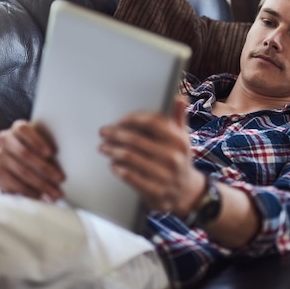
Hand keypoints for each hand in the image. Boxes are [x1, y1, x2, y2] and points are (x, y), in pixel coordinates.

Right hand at [0, 119, 64, 200]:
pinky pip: (13, 184)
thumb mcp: (45, 142)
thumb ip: (52, 143)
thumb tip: (75, 151)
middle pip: (24, 154)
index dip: (36, 141)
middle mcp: (5, 140)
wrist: (19, 160)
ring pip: (21, 171)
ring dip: (40, 184)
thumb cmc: (40, 149)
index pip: (23, 130)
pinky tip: (40, 196)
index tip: (51, 153)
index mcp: (18, 128)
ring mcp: (0, 157)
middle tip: (61, 178)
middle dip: (44, 168)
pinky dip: (28, 191)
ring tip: (55, 193)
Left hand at [98, 97, 205, 216]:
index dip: (132, 119)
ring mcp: (164, 175)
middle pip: (136, 140)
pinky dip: (118, 169)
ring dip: (113, 150)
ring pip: (130, 158)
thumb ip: (178, 117)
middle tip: (103, 132)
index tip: (119, 120)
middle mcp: (173, 157)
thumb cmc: (179, 159)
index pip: (151, 122)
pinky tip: (112, 164)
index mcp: (179, 140)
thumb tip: (179, 97)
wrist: (186, 191)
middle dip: (116, 134)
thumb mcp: (182, 138)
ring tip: (103, 147)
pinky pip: (130, 176)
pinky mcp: (155, 191)